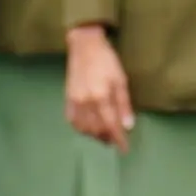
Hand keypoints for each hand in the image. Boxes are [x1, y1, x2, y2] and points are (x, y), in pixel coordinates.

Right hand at [64, 25, 134, 149]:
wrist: (84, 46)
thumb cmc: (107, 60)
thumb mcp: (121, 80)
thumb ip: (124, 104)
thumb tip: (128, 126)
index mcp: (101, 97)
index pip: (110, 125)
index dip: (118, 140)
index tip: (124, 149)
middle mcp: (86, 102)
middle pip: (96, 130)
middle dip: (107, 138)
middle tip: (115, 140)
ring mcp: (74, 101)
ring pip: (83, 128)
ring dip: (94, 136)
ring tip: (104, 136)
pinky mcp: (67, 99)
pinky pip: (73, 121)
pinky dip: (81, 129)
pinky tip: (88, 128)